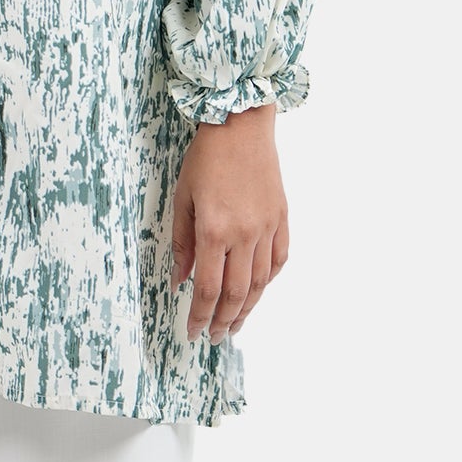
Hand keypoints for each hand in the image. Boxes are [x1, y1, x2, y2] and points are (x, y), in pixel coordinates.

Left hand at [169, 105, 288, 342]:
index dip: (200, 316)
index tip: (193, 332)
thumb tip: (179, 279)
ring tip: (235, 325)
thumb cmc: (205, 158)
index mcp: (214, 231)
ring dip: (248, 309)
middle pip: (237, 294)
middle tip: (214, 337)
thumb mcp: (182, 199)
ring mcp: (267, 227)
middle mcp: (244, 234)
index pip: (208, 289)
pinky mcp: (282, 218)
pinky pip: (279, 259)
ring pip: (261, 282)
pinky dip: (269, 280)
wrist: (240, 124)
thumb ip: (181, 243)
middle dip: (224, 321)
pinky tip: (258, 290)